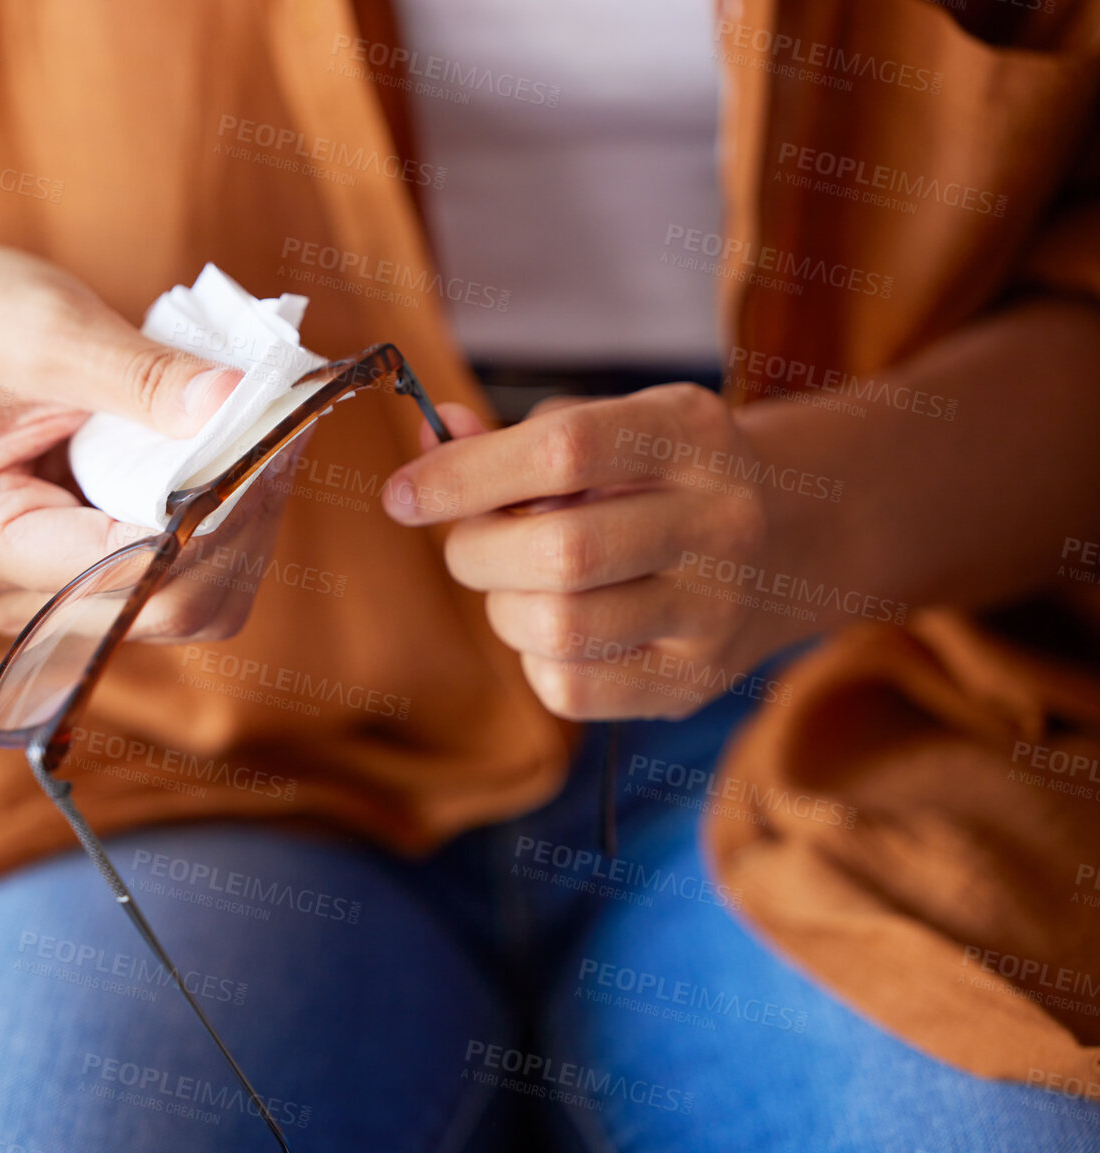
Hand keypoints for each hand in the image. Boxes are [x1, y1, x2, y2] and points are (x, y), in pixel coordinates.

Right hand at [0, 241, 286, 637]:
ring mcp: (49, 594)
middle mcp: (8, 595)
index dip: (211, 514)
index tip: (268, 440)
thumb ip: (141, 375)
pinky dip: (221, 524)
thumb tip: (238, 404)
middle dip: (238, 525)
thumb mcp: (45, 328)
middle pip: (167, 605)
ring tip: (267, 440)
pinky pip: (177, 576)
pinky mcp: (86, 576)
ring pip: (186, 603)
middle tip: (283, 433)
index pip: (127, 569)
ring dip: (240, 529)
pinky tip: (242, 458)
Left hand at [383, 385, 793, 718]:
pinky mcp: (694, 682)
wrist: (784, 542)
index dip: (466, 475)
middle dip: (477, 551)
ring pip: (559, 629)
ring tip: (517, 584)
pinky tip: (557, 626)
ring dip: (503, 608)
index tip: (404, 495)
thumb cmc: (658, 476)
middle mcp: (720, 520)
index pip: (566, 451)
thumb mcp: (606, 427)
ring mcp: (715, 610)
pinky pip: (571, 687)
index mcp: (692, 433)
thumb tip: (433, 440)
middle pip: (561, 553)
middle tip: (466, 545)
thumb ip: (512, 438)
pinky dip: (534, 658)